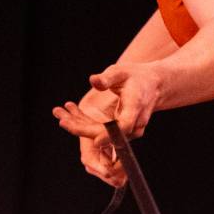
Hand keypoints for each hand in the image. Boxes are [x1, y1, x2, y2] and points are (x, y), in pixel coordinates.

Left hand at [52, 62, 162, 186]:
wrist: (153, 85)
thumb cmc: (136, 76)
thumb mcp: (121, 72)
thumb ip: (108, 78)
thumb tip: (94, 81)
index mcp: (136, 108)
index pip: (124, 126)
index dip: (110, 135)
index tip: (95, 142)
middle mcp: (135, 124)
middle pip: (109, 134)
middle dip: (84, 129)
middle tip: (62, 121)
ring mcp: (129, 130)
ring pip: (103, 134)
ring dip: (80, 127)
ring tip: (60, 114)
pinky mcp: (122, 131)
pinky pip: (102, 132)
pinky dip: (85, 125)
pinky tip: (69, 115)